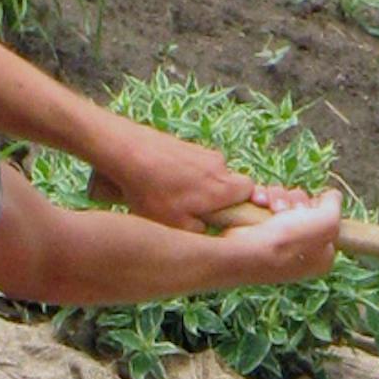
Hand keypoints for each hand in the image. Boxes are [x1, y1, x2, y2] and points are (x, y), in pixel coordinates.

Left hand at [88, 117, 276, 231]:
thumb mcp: (178, 227)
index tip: (224, 216)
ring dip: (195, 187)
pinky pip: (189, 164)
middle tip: (192, 211)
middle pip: (227, 184)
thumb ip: (203, 234)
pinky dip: (179, 174)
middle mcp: (219, 164)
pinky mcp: (182, 144)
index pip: (250, 193)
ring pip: (207, 174)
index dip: (240, 205)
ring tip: (168, 198)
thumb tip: (208, 233)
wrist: (127, 152)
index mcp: (224, 186)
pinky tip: (158, 183)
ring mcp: (201, 151)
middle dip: (214, 198)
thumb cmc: (154, 193)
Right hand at [203, 187, 343, 285]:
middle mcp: (300, 249)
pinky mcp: (258, 231)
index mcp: (321, 256)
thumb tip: (331, 196)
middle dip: (295, 201)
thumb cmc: (288, 241)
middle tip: (287, 211)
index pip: (327, 220)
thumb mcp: (327, 222)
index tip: (312, 209)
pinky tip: (258, 201)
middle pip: (305, 207)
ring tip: (269, 206)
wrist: (245, 251)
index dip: (319, 209)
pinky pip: (266, 202)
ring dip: (278, 196)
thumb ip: (335, 206)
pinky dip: (262, 197)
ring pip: (285, 201)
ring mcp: (278, 240)